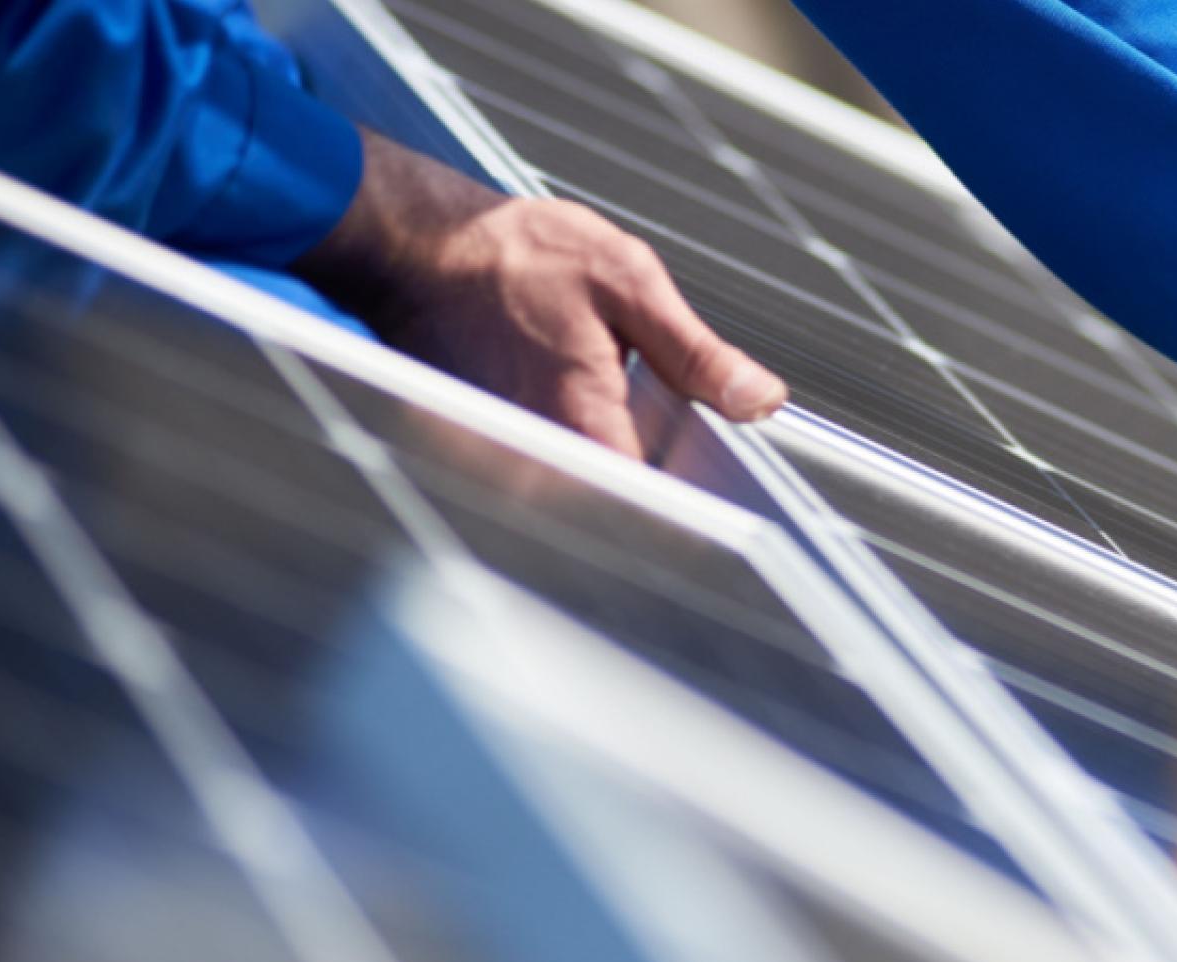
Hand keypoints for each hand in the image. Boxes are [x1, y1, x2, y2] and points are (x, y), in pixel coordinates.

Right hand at [293, 130, 785, 456]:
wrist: (415, 244)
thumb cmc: (514, 254)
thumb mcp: (627, 282)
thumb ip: (696, 352)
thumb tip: (761, 400)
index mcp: (585, 421)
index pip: (657, 501)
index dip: (698, 499)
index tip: (730, 494)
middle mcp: (541, 456)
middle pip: (621, 503)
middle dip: (662, 482)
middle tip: (688, 449)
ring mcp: (509, 460)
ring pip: (586, 490)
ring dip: (620, 468)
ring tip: (630, 414)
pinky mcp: (491, 451)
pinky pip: (553, 471)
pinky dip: (582, 451)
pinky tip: (595, 409)